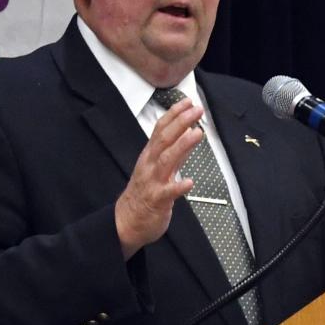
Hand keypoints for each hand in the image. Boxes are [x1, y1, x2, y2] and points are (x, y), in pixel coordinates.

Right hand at [114, 98, 203, 258]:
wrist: (126, 222)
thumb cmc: (144, 194)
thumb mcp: (159, 168)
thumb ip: (176, 153)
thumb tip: (189, 134)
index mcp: (150, 156)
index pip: (161, 129)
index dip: (174, 114)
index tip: (188, 102)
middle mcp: (149, 165)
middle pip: (164, 139)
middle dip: (180, 122)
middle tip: (196, 110)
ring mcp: (152, 182)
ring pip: (166, 160)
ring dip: (183, 146)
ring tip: (198, 134)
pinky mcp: (157, 200)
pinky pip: (168, 192)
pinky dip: (179, 186)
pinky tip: (190, 182)